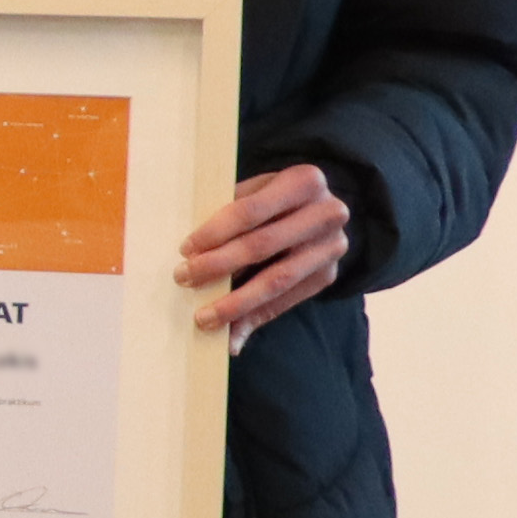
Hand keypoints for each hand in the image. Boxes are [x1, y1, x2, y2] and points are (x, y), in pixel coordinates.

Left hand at [178, 162, 351, 340]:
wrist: (319, 209)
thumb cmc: (272, 198)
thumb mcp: (257, 190)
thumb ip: (232, 211)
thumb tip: (191, 249)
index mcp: (305, 181)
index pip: (251, 209)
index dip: (215, 231)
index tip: (185, 249)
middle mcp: (327, 213)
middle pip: (262, 245)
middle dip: (219, 265)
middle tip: (184, 278)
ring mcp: (332, 247)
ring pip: (278, 279)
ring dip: (236, 302)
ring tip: (204, 317)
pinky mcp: (329, 276)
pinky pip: (287, 302)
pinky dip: (255, 318)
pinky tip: (231, 335)